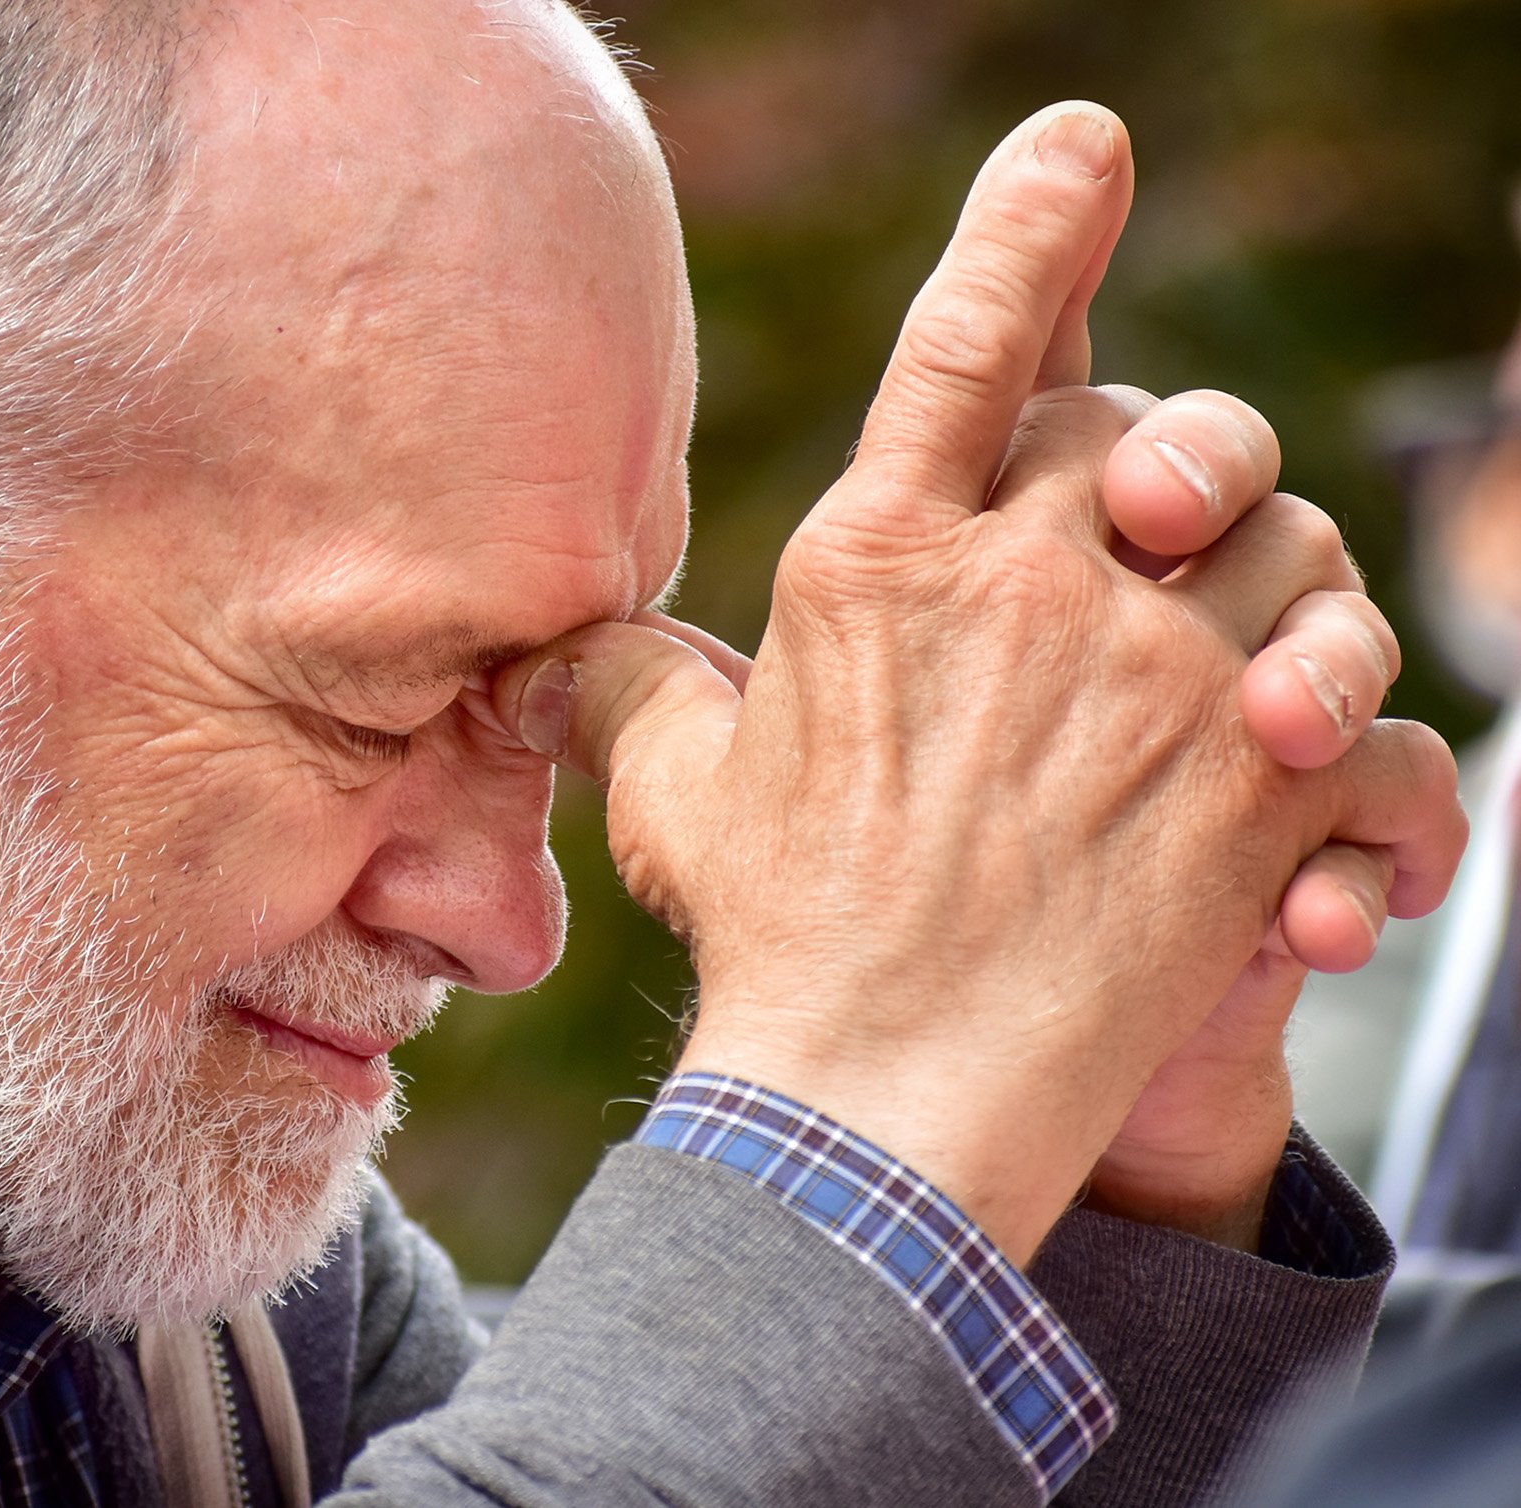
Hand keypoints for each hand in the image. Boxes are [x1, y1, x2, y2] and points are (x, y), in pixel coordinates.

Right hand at [489, 103, 1464, 1264]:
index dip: (1030, 221)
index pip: (968, 340)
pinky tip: (1304, 775)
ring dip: (1275, 591)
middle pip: (1157, 429)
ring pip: (1288, 541)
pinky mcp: (1254, 783)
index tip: (1085, 143)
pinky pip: (1367, 694)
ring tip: (1236, 675)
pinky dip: (1357, 726)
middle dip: (1174, 463)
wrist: (887, 1107)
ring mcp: (1151, 679)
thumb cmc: (775, 943)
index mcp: (877, 562)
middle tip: (1161, 527)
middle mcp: (1025, 589)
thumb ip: (634, 679)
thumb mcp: (672, 790)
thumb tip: (563, 642)